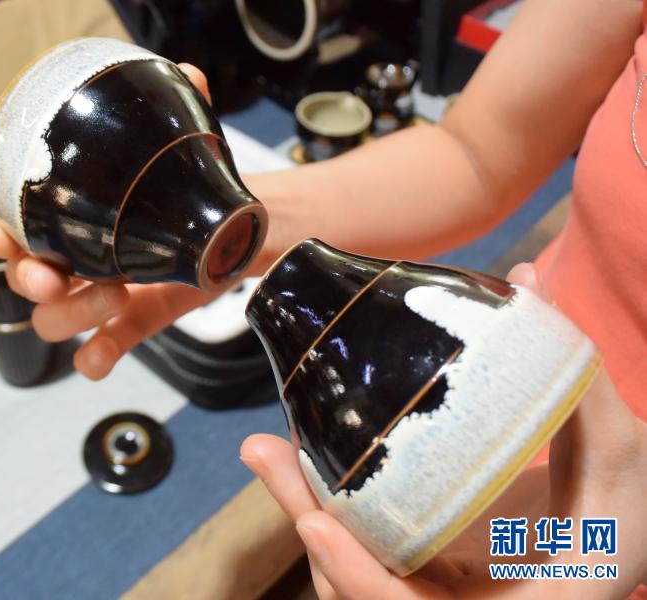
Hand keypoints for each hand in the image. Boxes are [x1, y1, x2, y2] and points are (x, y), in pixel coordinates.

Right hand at [0, 64, 260, 379]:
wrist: (249, 221)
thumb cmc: (201, 184)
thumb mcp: (192, 149)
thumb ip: (186, 111)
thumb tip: (188, 75)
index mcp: (80, 210)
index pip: (18, 226)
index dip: (1, 235)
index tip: (6, 236)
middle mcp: (84, 253)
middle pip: (28, 279)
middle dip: (29, 280)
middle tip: (52, 278)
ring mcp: (109, 289)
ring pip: (59, 317)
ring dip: (72, 313)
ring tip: (114, 296)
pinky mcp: (142, 315)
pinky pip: (107, 343)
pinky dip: (96, 354)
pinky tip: (96, 361)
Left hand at [240, 263, 646, 598]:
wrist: (622, 537)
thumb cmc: (629, 507)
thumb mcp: (615, 455)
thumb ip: (578, 374)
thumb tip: (527, 279)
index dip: (365, 581)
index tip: (315, 525)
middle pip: (367, 596)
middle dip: (312, 532)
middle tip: (266, 454)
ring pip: (357, 585)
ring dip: (311, 523)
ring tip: (271, 455)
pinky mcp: (435, 586)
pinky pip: (372, 566)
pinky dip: (338, 528)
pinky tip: (308, 472)